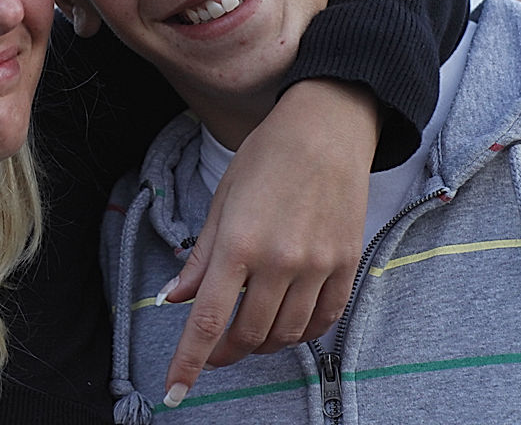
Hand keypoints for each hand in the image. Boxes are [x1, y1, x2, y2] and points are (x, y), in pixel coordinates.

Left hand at [157, 79, 375, 404]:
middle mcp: (279, 262)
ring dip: (261, 343)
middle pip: (248, 335)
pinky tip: (286, 323)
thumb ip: (200, 258)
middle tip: (212, 351)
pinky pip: (323, 320)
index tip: (174, 391)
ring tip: (247, 332)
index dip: (189, 362)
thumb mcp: (221, 201)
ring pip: (286, 334)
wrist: (327, 130)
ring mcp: (318, 266)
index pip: (209, 320)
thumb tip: (177, 297)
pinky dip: (301, 332)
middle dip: (225, 353)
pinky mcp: (346, 266)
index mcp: (238, 244)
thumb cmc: (266, 158)